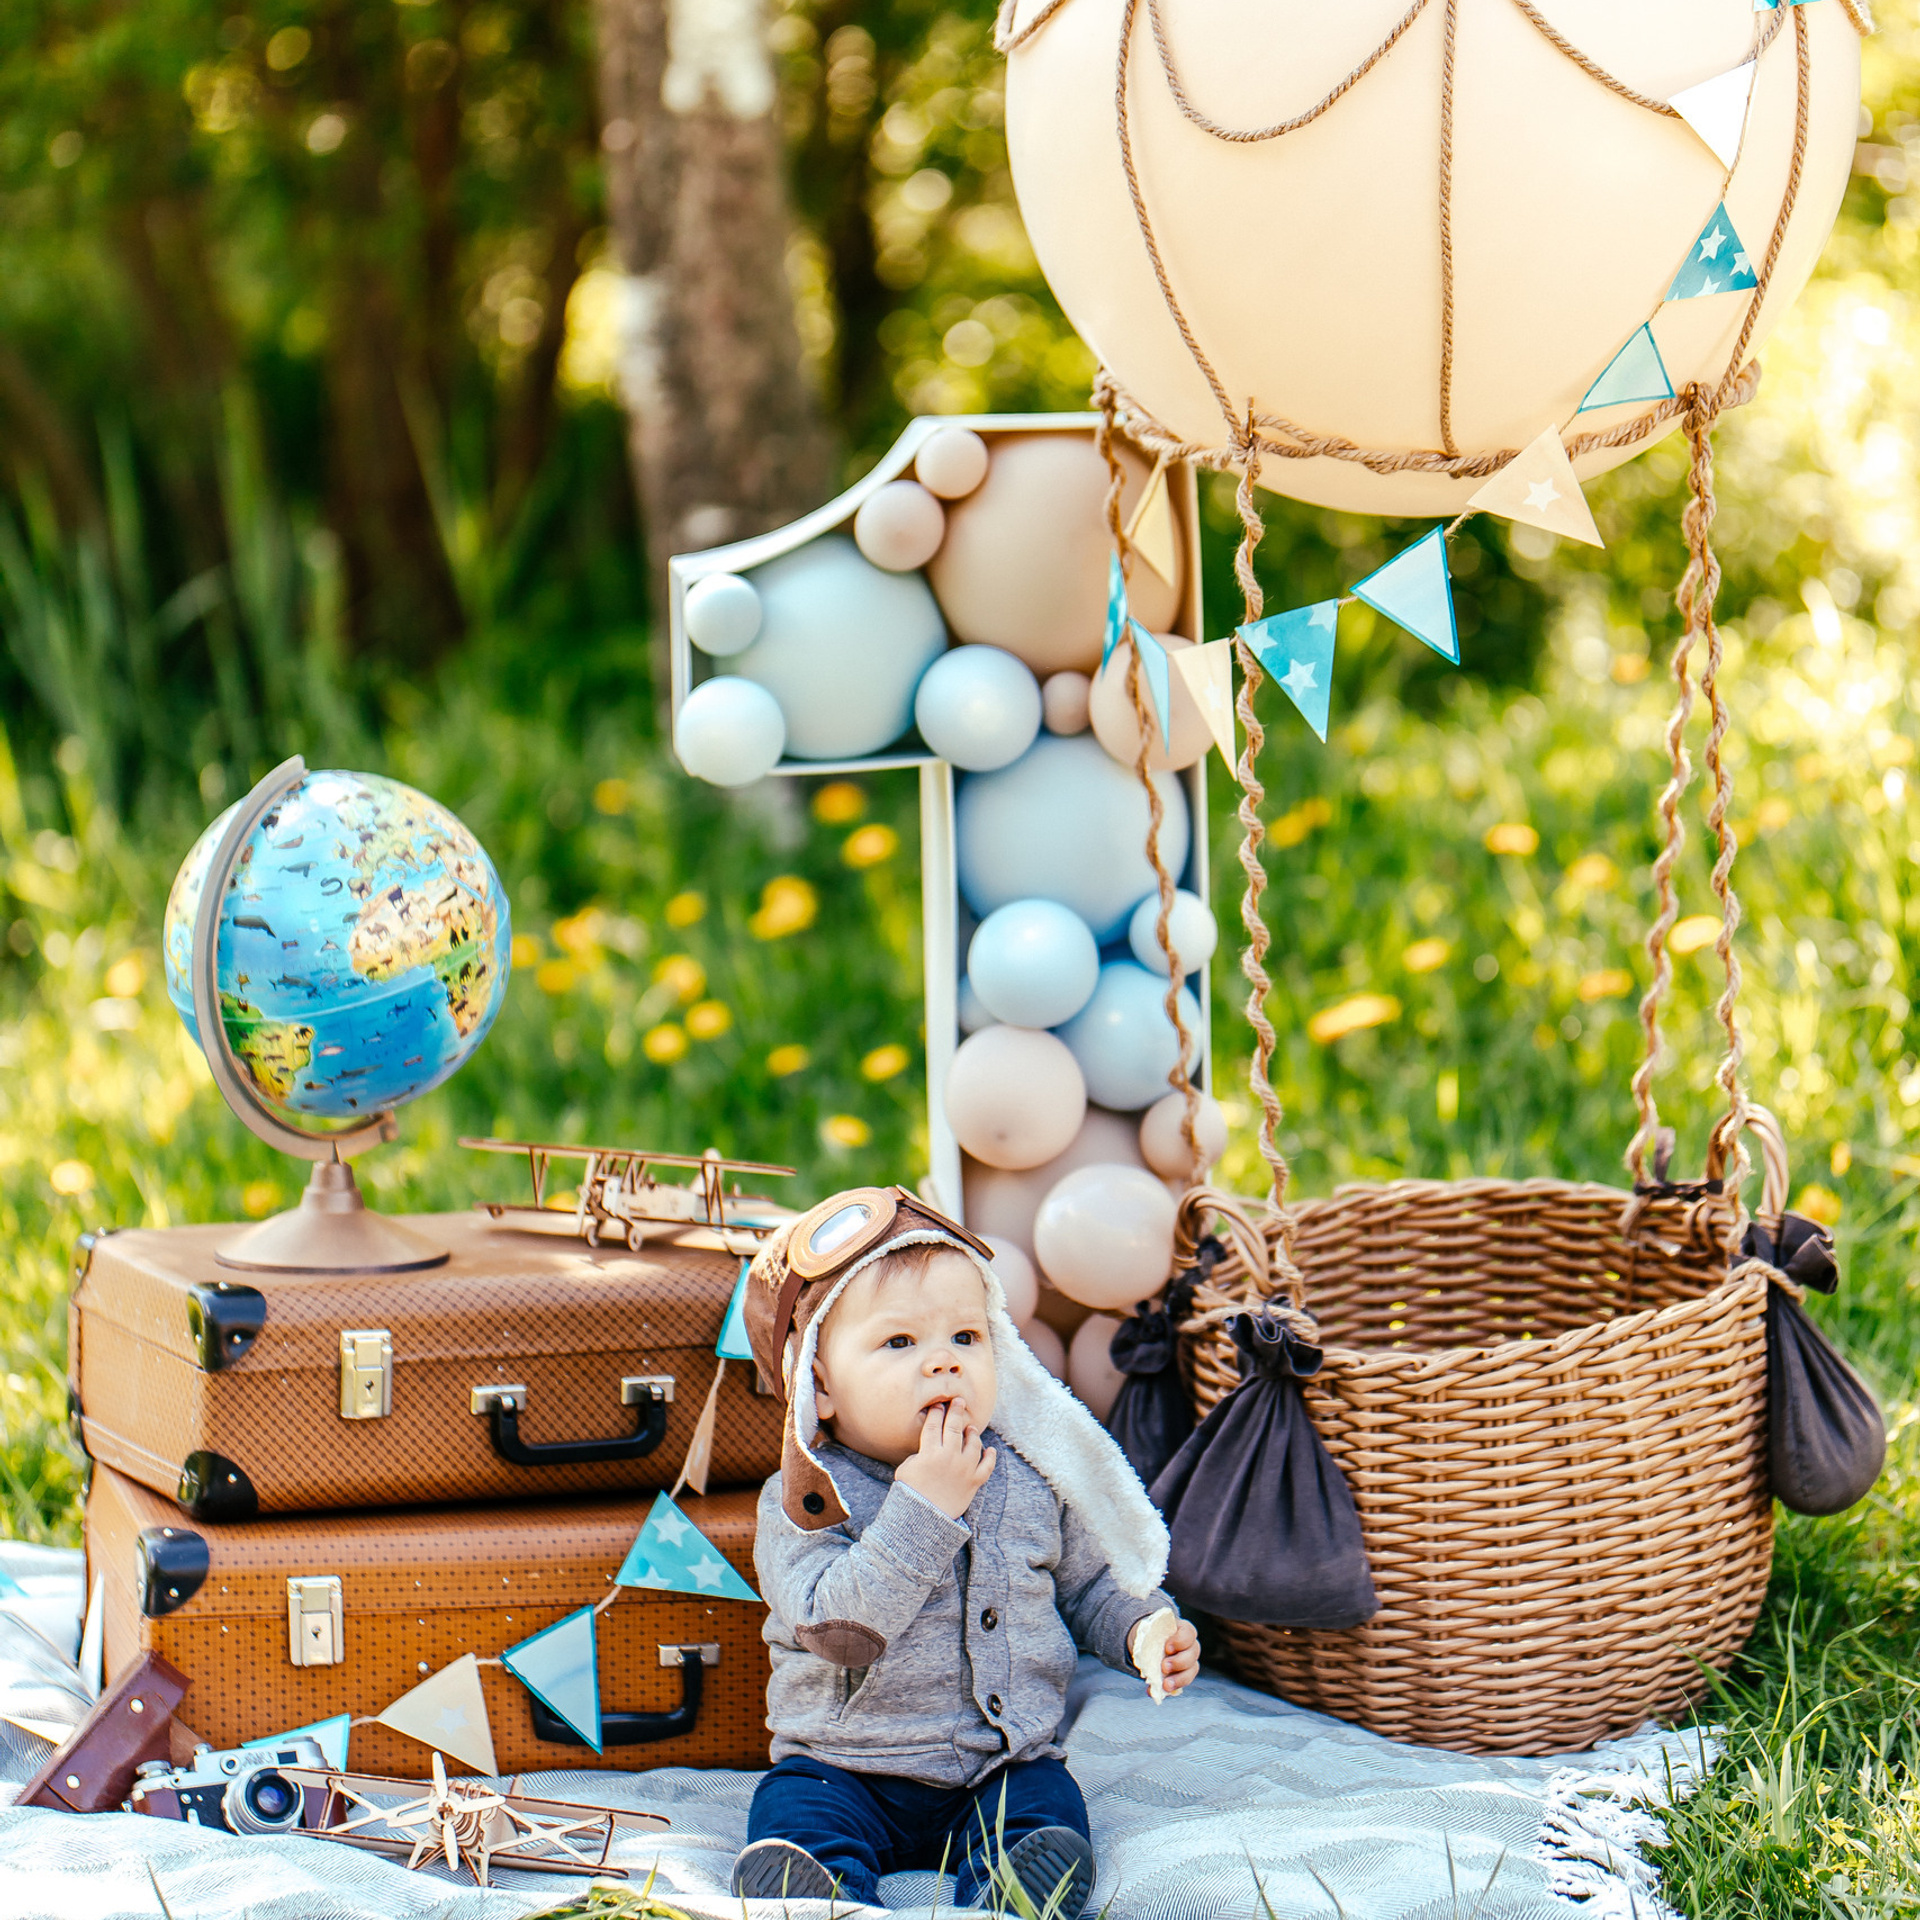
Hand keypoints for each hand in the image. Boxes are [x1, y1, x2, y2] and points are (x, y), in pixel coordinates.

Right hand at [895, 1399, 995, 1518]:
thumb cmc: (911, 1494)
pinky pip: (987, 1466)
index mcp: (930, 1453)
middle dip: (956, 1411)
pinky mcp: (974, 1482)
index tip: (938, 1404)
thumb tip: (929, 1448)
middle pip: (954, 1428)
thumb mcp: (905, 1468)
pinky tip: (990, 1450)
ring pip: (973, 1444)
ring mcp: (964, 1469)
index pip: (934, 1425)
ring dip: (972, 1433)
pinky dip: (990, 1457)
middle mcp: (950, 1457)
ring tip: (970, 1427)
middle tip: (959, 1401)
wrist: (925, 1519)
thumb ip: (919, 1454)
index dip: (936, 1413)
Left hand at [1129, 1615, 1200, 1698]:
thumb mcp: (1151, 1632)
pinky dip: (1172, 1689)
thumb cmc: (1152, 1634)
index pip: (1189, 1633)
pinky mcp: (1183, 1676)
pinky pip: (1182, 1684)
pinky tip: (1162, 1691)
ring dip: (1179, 1679)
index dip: (1180, 1641)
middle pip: (1193, 1654)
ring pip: (1192, 1671)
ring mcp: (1189, 1662)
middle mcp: (1190, 1646)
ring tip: (1166, 1685)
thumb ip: (1151, 1639)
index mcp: (1184, 1631)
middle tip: (1164, 1667)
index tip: (1167, 1648)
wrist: (1147, 1644)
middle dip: (1179, 1662)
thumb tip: (1145, 1653)